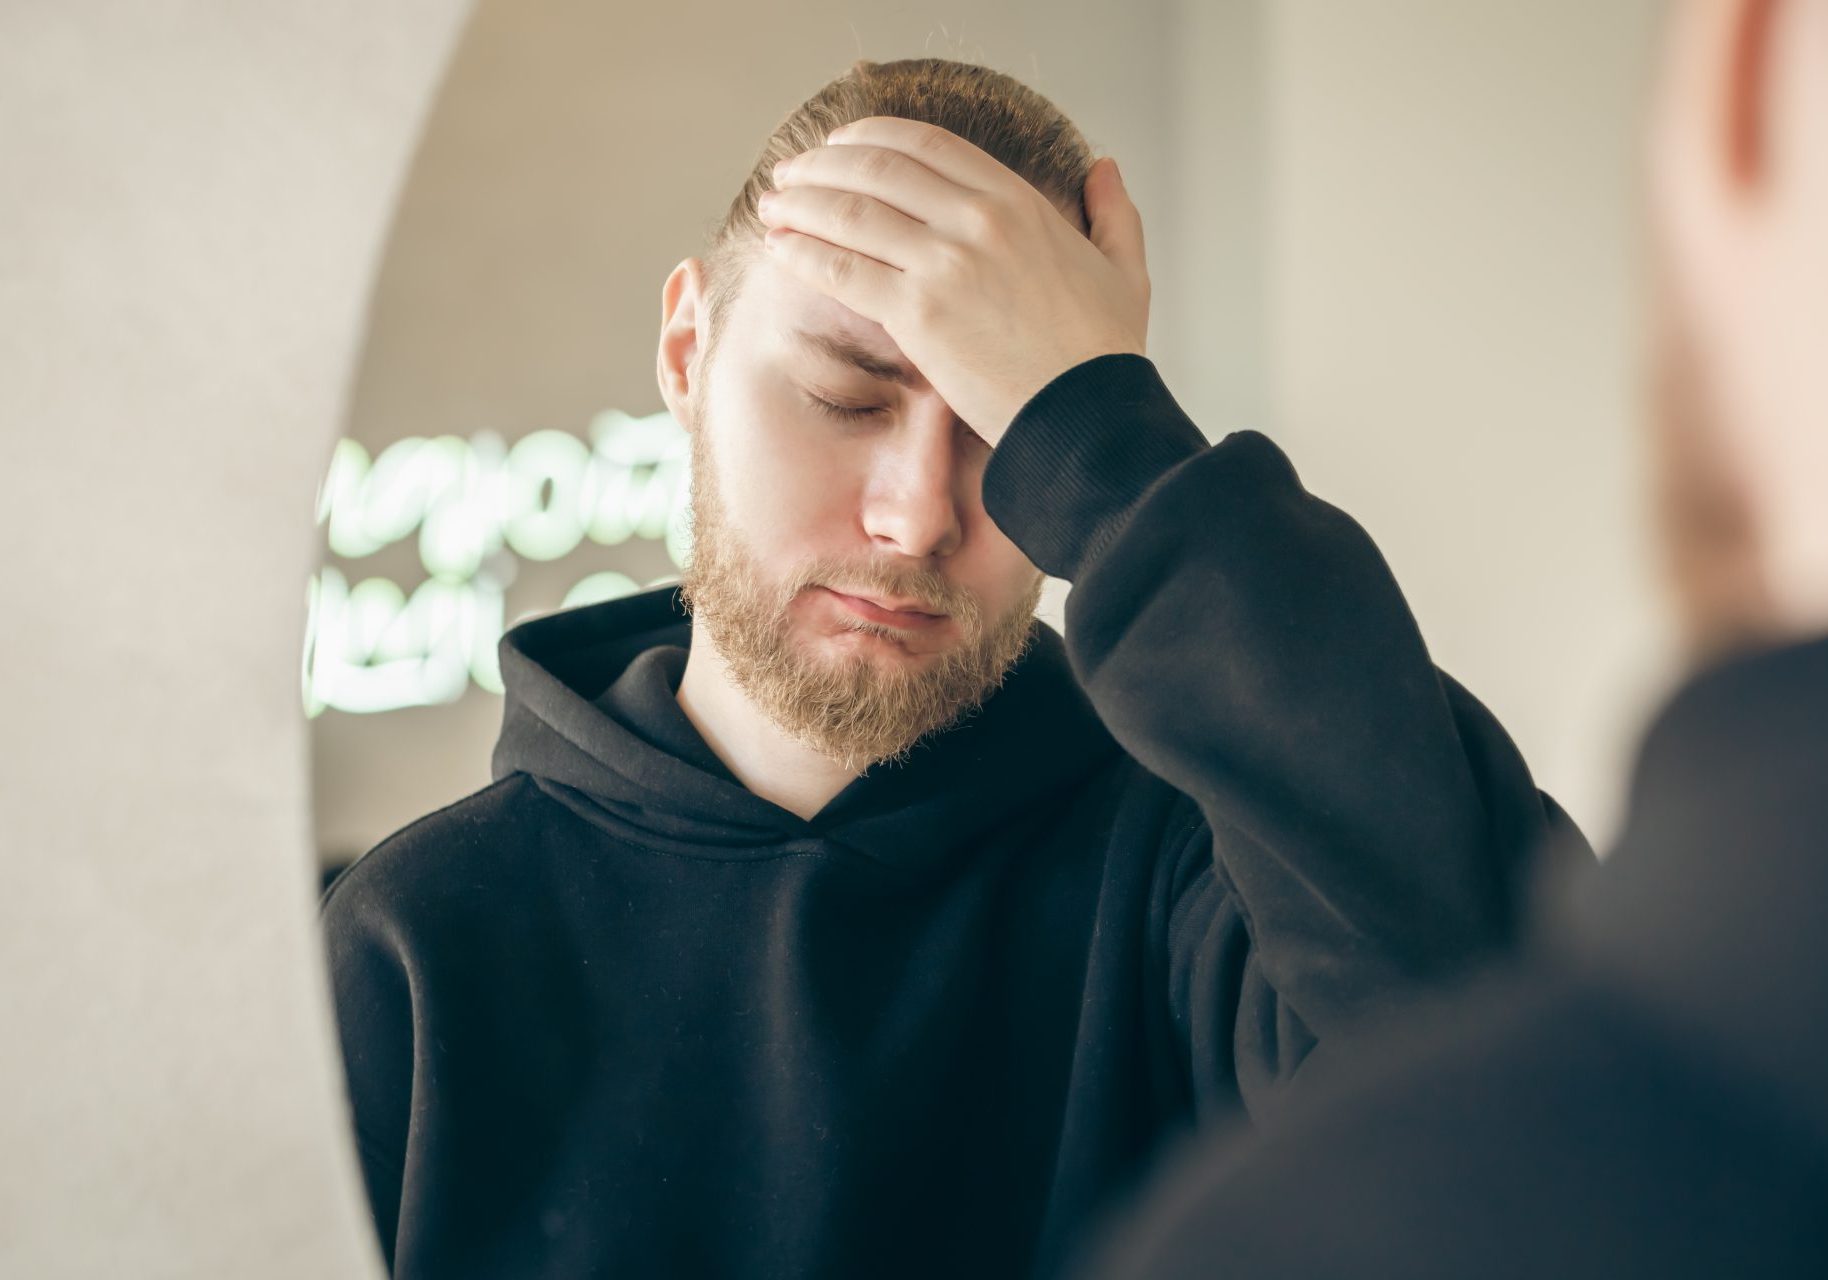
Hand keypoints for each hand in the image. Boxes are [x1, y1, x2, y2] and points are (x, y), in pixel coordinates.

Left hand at [758, 117, 1149, 446]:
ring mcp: (944, 265)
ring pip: (849, 212)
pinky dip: (802, 252)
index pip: (926, 143)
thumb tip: (1104, 167)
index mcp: (1017, 201)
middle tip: (791, 174)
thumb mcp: (1125, 269)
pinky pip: (842, 270)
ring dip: (799, 203)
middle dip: (821, 164)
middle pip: (876, 167)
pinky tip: (779, 247)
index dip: (871, 136)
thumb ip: (1114, 212)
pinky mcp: (918, 316)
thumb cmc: (1105, 356)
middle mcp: (976, 220)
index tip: (839, 144)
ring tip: (772, 206)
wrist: (1090, 418)